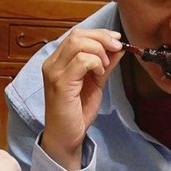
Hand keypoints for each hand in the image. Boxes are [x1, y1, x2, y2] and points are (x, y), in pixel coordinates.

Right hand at [41, 29, 122, 169]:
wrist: (66, 137)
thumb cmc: (76, 113)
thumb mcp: (95, 83)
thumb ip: (104, 65)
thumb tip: (118, 48)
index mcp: (58, 62)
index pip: (76, 35)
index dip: (99, 33)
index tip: (117, 40)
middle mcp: (52, 64)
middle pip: (77, 35)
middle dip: (102, 38)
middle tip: (116, 48)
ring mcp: (54, 73)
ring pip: (78, 44)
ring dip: (99, 50)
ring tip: (105, 66)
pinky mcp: (60, 84)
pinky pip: (81, 61)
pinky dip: (95, 63)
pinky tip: (100, 74)